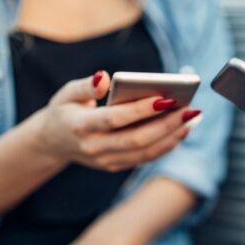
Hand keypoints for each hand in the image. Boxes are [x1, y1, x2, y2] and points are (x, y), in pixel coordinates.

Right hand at [32, 71, 202, 171]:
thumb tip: (105, 77)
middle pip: (137, 139)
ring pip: (145, 152)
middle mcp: (94, 148)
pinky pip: (145, 158)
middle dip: (166, 125)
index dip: (142, 110)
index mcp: (80, 126)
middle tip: (189, 110)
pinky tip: (181, 130)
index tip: (167, 98)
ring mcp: (106, 161)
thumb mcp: (66, 93)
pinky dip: (166, 145)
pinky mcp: (116, 166)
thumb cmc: (65, 111)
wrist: (53, 143)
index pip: (116, 119)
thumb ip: (85, 86)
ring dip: (172, 137)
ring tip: (191, 119)